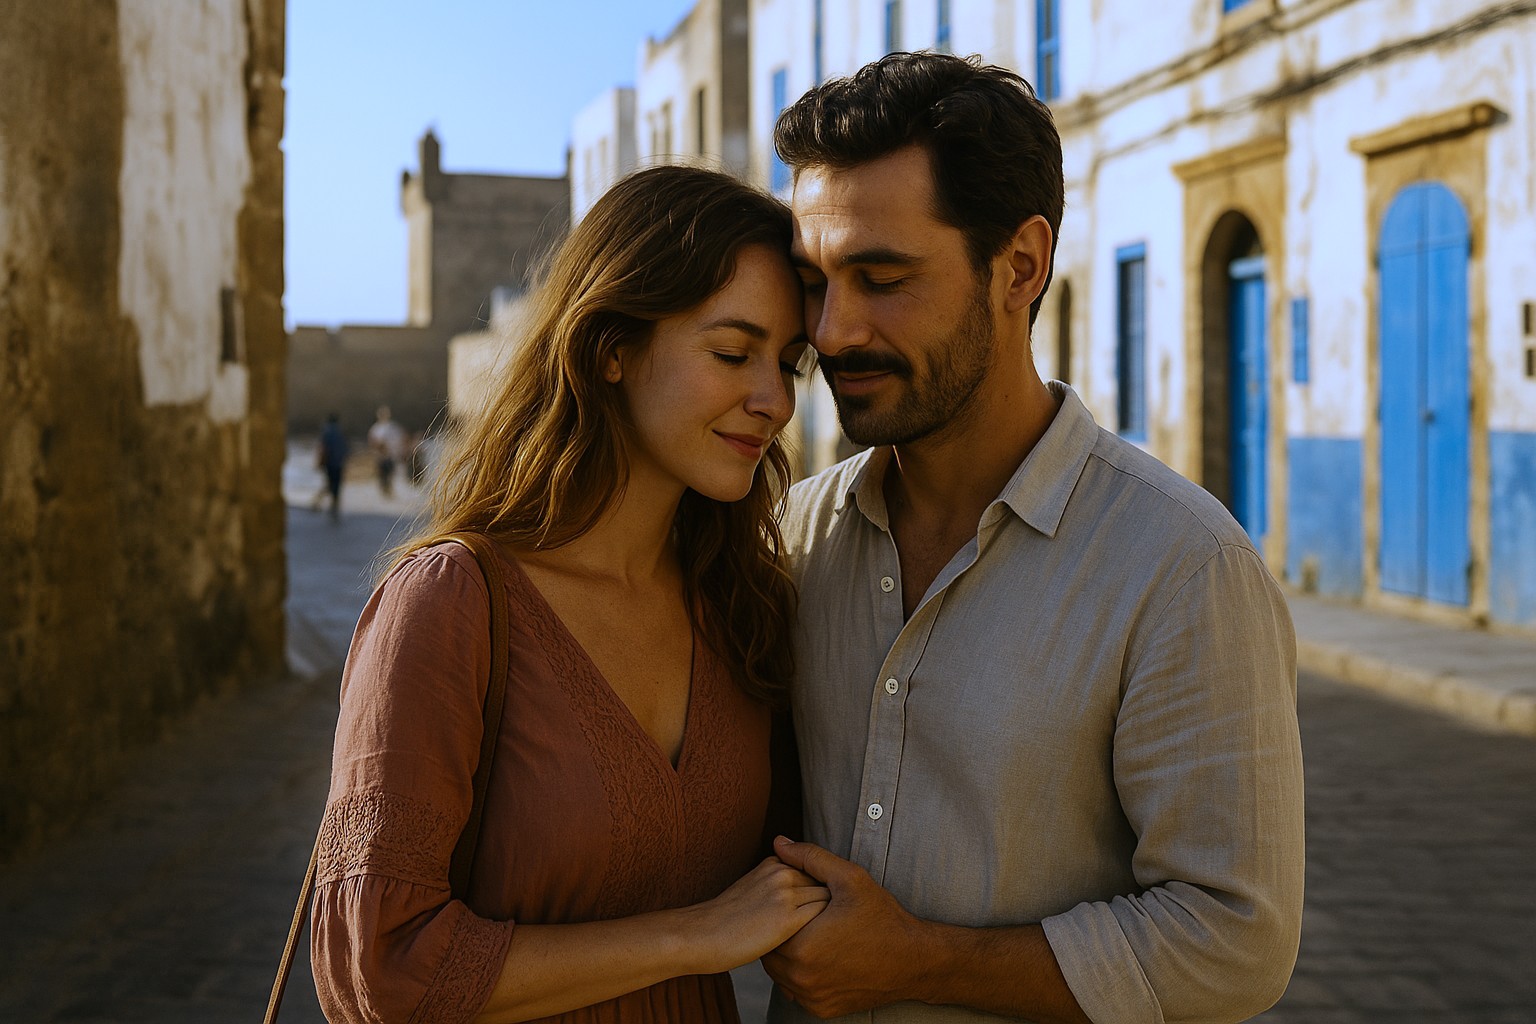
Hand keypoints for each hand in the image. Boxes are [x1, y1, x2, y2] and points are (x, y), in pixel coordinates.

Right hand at [683, 856, 828, 974]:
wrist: (701, 934)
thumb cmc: (726, 919)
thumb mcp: (752, 886)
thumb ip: (778, 882)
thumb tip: (803, 895)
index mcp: (775, 863)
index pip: (816, 871)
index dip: (821, 892)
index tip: (824, 911)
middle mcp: (782, 872)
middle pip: (826, 883)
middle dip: (832, 904)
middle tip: (834, 926)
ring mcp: (785, 893)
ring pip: (828, 900)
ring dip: (832, 918)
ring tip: (829, 938)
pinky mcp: (787, 918)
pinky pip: (821, 920)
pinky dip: (825, 932)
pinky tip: (818, 946)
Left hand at [761, 836, 924, 1017]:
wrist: (914, 960)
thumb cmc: (882, 918)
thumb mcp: (850, 879)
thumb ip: (811, 858)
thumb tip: (779, 843)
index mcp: (803, 947)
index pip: (769, 927)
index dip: (780, 912)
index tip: (796, 905)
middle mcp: (802, 978)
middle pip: (771, 952)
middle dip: (782, 934)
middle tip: (803, 920)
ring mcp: (811, 998)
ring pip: (781, 974)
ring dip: (789, 956)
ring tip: (811, 936)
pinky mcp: (821, 1010)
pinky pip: (797, 991)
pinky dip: (802, 976)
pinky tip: (821, 958)